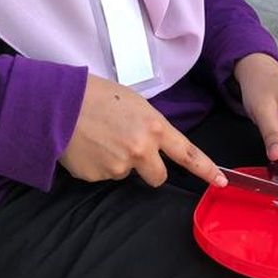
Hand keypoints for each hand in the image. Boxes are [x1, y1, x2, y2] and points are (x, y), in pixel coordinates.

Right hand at [60, 74, 226, 188]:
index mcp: (154, 128)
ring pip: (126, 173)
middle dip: (149, 169)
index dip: (206, 169)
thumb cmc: (96, 95)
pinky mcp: (97, 176)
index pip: (187, 154)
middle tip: (130, 150)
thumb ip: (150, 126)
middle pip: (158, 177)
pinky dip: (97, 164)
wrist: (57, 103)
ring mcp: (118, 166)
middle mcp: (141, 150)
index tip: (220, 181)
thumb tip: (153, 143)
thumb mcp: (134, 103)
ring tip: (99, 138)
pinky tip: (86, 146)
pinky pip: (103, 175)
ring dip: (117, 162)